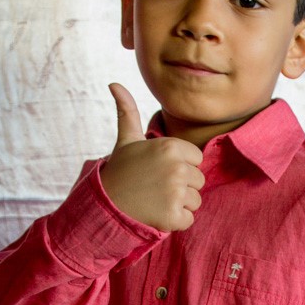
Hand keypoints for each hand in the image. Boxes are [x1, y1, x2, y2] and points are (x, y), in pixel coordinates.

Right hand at [100, 83, 204, 231]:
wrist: (105, 205)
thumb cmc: (120, 172)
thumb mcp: (126, 140)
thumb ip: (127, 111)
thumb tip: (114, 83)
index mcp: (171, 147)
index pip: (196, 159)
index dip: (180, 166)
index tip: (159, 170)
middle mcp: (176, 167)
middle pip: (198, 181)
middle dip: (181, 187)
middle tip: (155, 188)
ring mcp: (175, 193)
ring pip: (195, 201)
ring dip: (179, 205)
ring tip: (155, 200)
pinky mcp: (173, 216)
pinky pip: (189, 220)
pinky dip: (175, 221)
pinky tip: (156, 214)